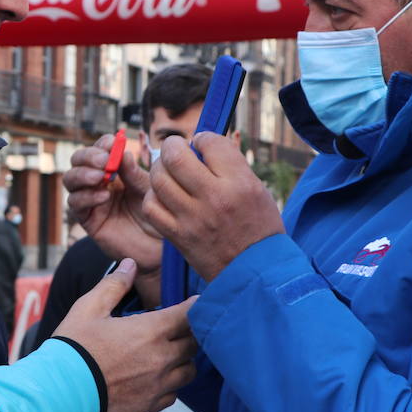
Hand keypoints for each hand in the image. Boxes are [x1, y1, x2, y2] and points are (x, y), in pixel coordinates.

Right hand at [52, 258, 197, 411]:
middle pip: (194, 342)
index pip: (189, 314)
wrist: (60, 394)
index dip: (194, 306)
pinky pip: (174, 394)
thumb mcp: (89, 308)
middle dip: (189, 332)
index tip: (194, 302)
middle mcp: (162, 358)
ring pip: (189, 370)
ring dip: (183, 360)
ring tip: (168, 354)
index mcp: (151, 331)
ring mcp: (159, 384)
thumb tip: (130, 264)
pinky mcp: (151, 406)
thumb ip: (114, 285)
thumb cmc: (73, 347)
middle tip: (177, 327)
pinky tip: (154, 378)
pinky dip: (170, 385)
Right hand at [63, 134, 163, 274]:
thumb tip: (123, 153)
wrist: (159, 249)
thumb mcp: (150, 191)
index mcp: (115, 171)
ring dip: (83, 174)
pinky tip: (103, 196)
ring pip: (71, 180)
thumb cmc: (157, 217)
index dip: (102, 144)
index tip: (112, 142)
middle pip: (78, 161)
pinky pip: (76, 205)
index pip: (99, 150)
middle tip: (104, 161)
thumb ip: (135, 174)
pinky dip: (87, 197)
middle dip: (88, 156)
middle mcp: (99, 183)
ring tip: (101, 177)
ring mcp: (91, 201)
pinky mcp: (88, 220)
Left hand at [144, 132, 285, 281]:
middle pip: (175, 156)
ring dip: (159, 169)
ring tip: (168, 171)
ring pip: (159, 179)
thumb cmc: (259, 228)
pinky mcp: (178, 236)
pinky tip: (163, 196)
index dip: (203, 138)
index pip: (210, 142)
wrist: (256, 273)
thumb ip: (230, 166)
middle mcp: (214, 198)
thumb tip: (203, 145)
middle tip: (177, 150)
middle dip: (172, 146)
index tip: (203, 145)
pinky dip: (153, 196)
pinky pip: (152, 206)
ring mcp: (192, 218)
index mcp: (239, 183)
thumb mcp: (256, 190)